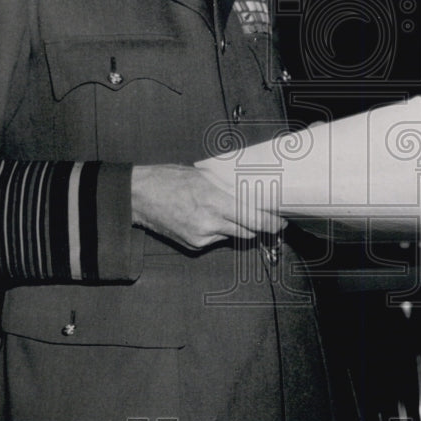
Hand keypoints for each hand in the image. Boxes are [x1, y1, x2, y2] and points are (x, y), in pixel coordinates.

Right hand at [131, 164, 285, 250]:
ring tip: (223, 211)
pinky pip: (216, 240)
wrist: (138, 196)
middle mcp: (210, 222)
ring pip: (233, 235)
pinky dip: (217, 231)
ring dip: (236, 226)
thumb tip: (252, 193)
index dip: (272, 223)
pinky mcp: (193, 245)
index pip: (254, 219)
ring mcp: (201, 237)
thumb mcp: (203, 176)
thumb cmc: (169, 179)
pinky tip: (205, 218)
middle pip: (248, 231)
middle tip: (266, 219)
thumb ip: (228, 187)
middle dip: (258, 226)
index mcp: (215, 201)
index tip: (281, 223)